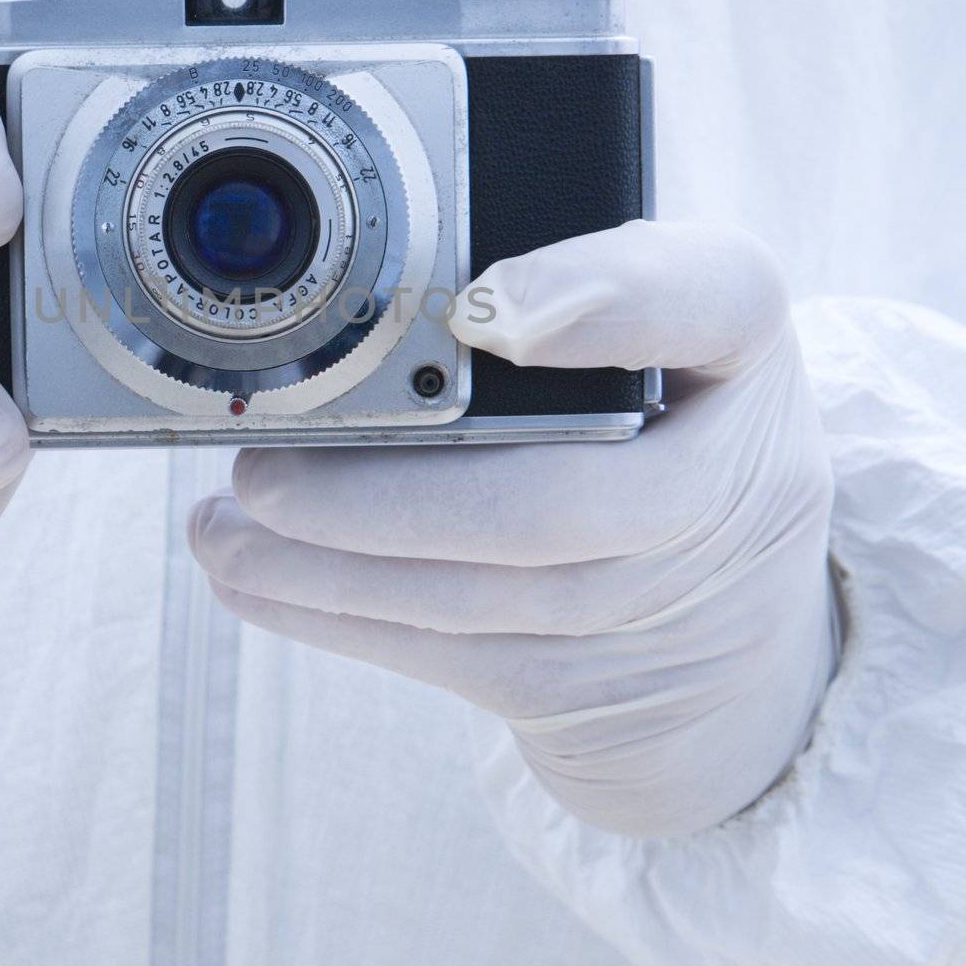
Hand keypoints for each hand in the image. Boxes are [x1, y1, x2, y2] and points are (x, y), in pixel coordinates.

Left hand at [190, 220, 837, 836]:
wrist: (738, 637)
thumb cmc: (676, 433)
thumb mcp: (668, 327)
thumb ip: (582, 276)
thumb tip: (451, 290)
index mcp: (742, 349)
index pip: (714, 297)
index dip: (600, 300)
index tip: (482, 309)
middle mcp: (727, 486)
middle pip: (553, 507)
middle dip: (384, 500)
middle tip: (263, 469)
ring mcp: (660, 608)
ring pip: (474, 600)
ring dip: (325, 568)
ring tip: (223, 527)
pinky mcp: (586, 688)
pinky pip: (444, 657)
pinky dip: (331, 618)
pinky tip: (249, 581)